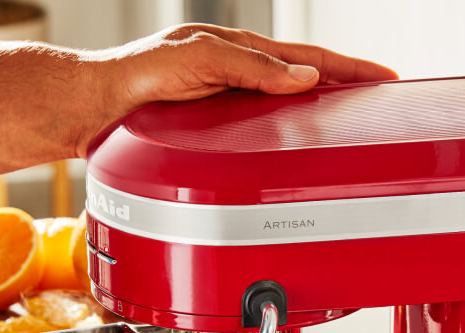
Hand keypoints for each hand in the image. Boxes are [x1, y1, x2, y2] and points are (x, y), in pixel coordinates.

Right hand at [0, 25, 397, 186]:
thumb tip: (279, 139)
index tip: (379, 93)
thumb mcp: (194, 144)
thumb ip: (235, 138)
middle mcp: (223, 61)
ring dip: (317, 68)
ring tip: (358, 80)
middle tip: (385, 82)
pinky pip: (232, 64)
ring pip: (273, 58)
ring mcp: (205, 56)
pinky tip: (296, 83)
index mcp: (231, 80)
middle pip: (297, 63)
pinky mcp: (183, 60)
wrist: (78, 110)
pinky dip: (265, 73)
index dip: (338, 81)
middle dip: (343, 71)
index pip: (296, 78)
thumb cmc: (131, 129)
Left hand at [91, 25, 399, 142]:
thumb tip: (304, 78)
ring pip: (288, 110)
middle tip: (381, 101)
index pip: (308, 59)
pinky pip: (264, 134)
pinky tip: (298, 152)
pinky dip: (291, 140)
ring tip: (352, 125)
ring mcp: (227, 102)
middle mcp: (236, 74)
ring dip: (322, 116)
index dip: (349, 69)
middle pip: (305, 82)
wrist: (96, 109)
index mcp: (239, 50)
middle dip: (346, 89)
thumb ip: (251, 66)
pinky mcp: (213, 131)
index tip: (384, 78)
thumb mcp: (198, 58)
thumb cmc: (137, 77)